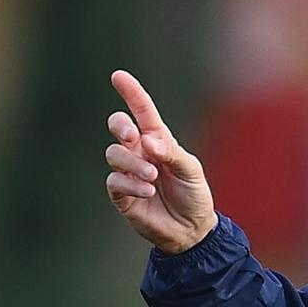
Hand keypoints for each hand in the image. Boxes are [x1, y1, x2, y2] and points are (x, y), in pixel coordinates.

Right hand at [103, 70, 218, 253]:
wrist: (191, 230)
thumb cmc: (193, 195)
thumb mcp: (191, 170)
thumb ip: (171, 153)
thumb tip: (147, 141)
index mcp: (158, 140)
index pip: (142, 111)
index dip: (131, 92)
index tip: (118, 76)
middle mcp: (139, 152)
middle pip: (118, 126)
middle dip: (120, 125)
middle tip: (133, 136)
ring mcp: (128, 172)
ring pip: (114, 154)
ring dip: (132, 163)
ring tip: (152, 177)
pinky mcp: (121, 194)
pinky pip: (114, 181)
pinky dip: (130, 183)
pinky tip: (147, 190)